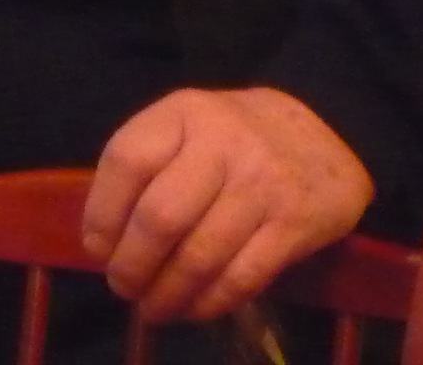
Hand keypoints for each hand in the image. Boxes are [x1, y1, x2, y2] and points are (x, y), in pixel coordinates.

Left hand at [80, 87, 372, 323]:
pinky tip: (193, 308)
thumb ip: (149, 165)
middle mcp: (222, 144)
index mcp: (184, 113)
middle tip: (123, 286)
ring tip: (153, 308)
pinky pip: (242, 277)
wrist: (325, 134)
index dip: (102, 211)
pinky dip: (210, 302)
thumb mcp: (190, 124)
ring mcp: (262, 185)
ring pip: (200, 256)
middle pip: (160, 216)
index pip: (127, 159)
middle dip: (132, 264)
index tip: (96, 248)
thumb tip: (103, 238)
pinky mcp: (294, 225)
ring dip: (168, 293)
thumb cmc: (235, 136)